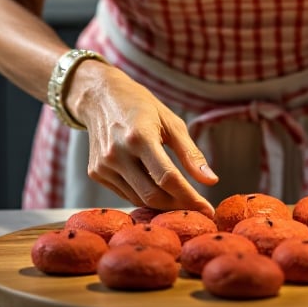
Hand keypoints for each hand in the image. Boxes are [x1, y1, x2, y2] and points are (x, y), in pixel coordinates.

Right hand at [68, 60, 217, 215]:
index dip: (190, 197)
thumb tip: (211, 181)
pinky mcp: (96, 172)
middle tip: (196, 209)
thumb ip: (190, 153)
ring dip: (162, 204)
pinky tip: (156, 189)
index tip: (207, 209)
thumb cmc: (141, 106)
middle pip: (153, 195)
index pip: (168, 178)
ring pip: (139, 199)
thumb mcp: (170, 122)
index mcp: (139, 136)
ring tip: (180, 200)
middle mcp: (117, 153)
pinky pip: (126, 194)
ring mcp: (103, 165)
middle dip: (178, 205)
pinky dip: (144, 196)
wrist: (100, 97)